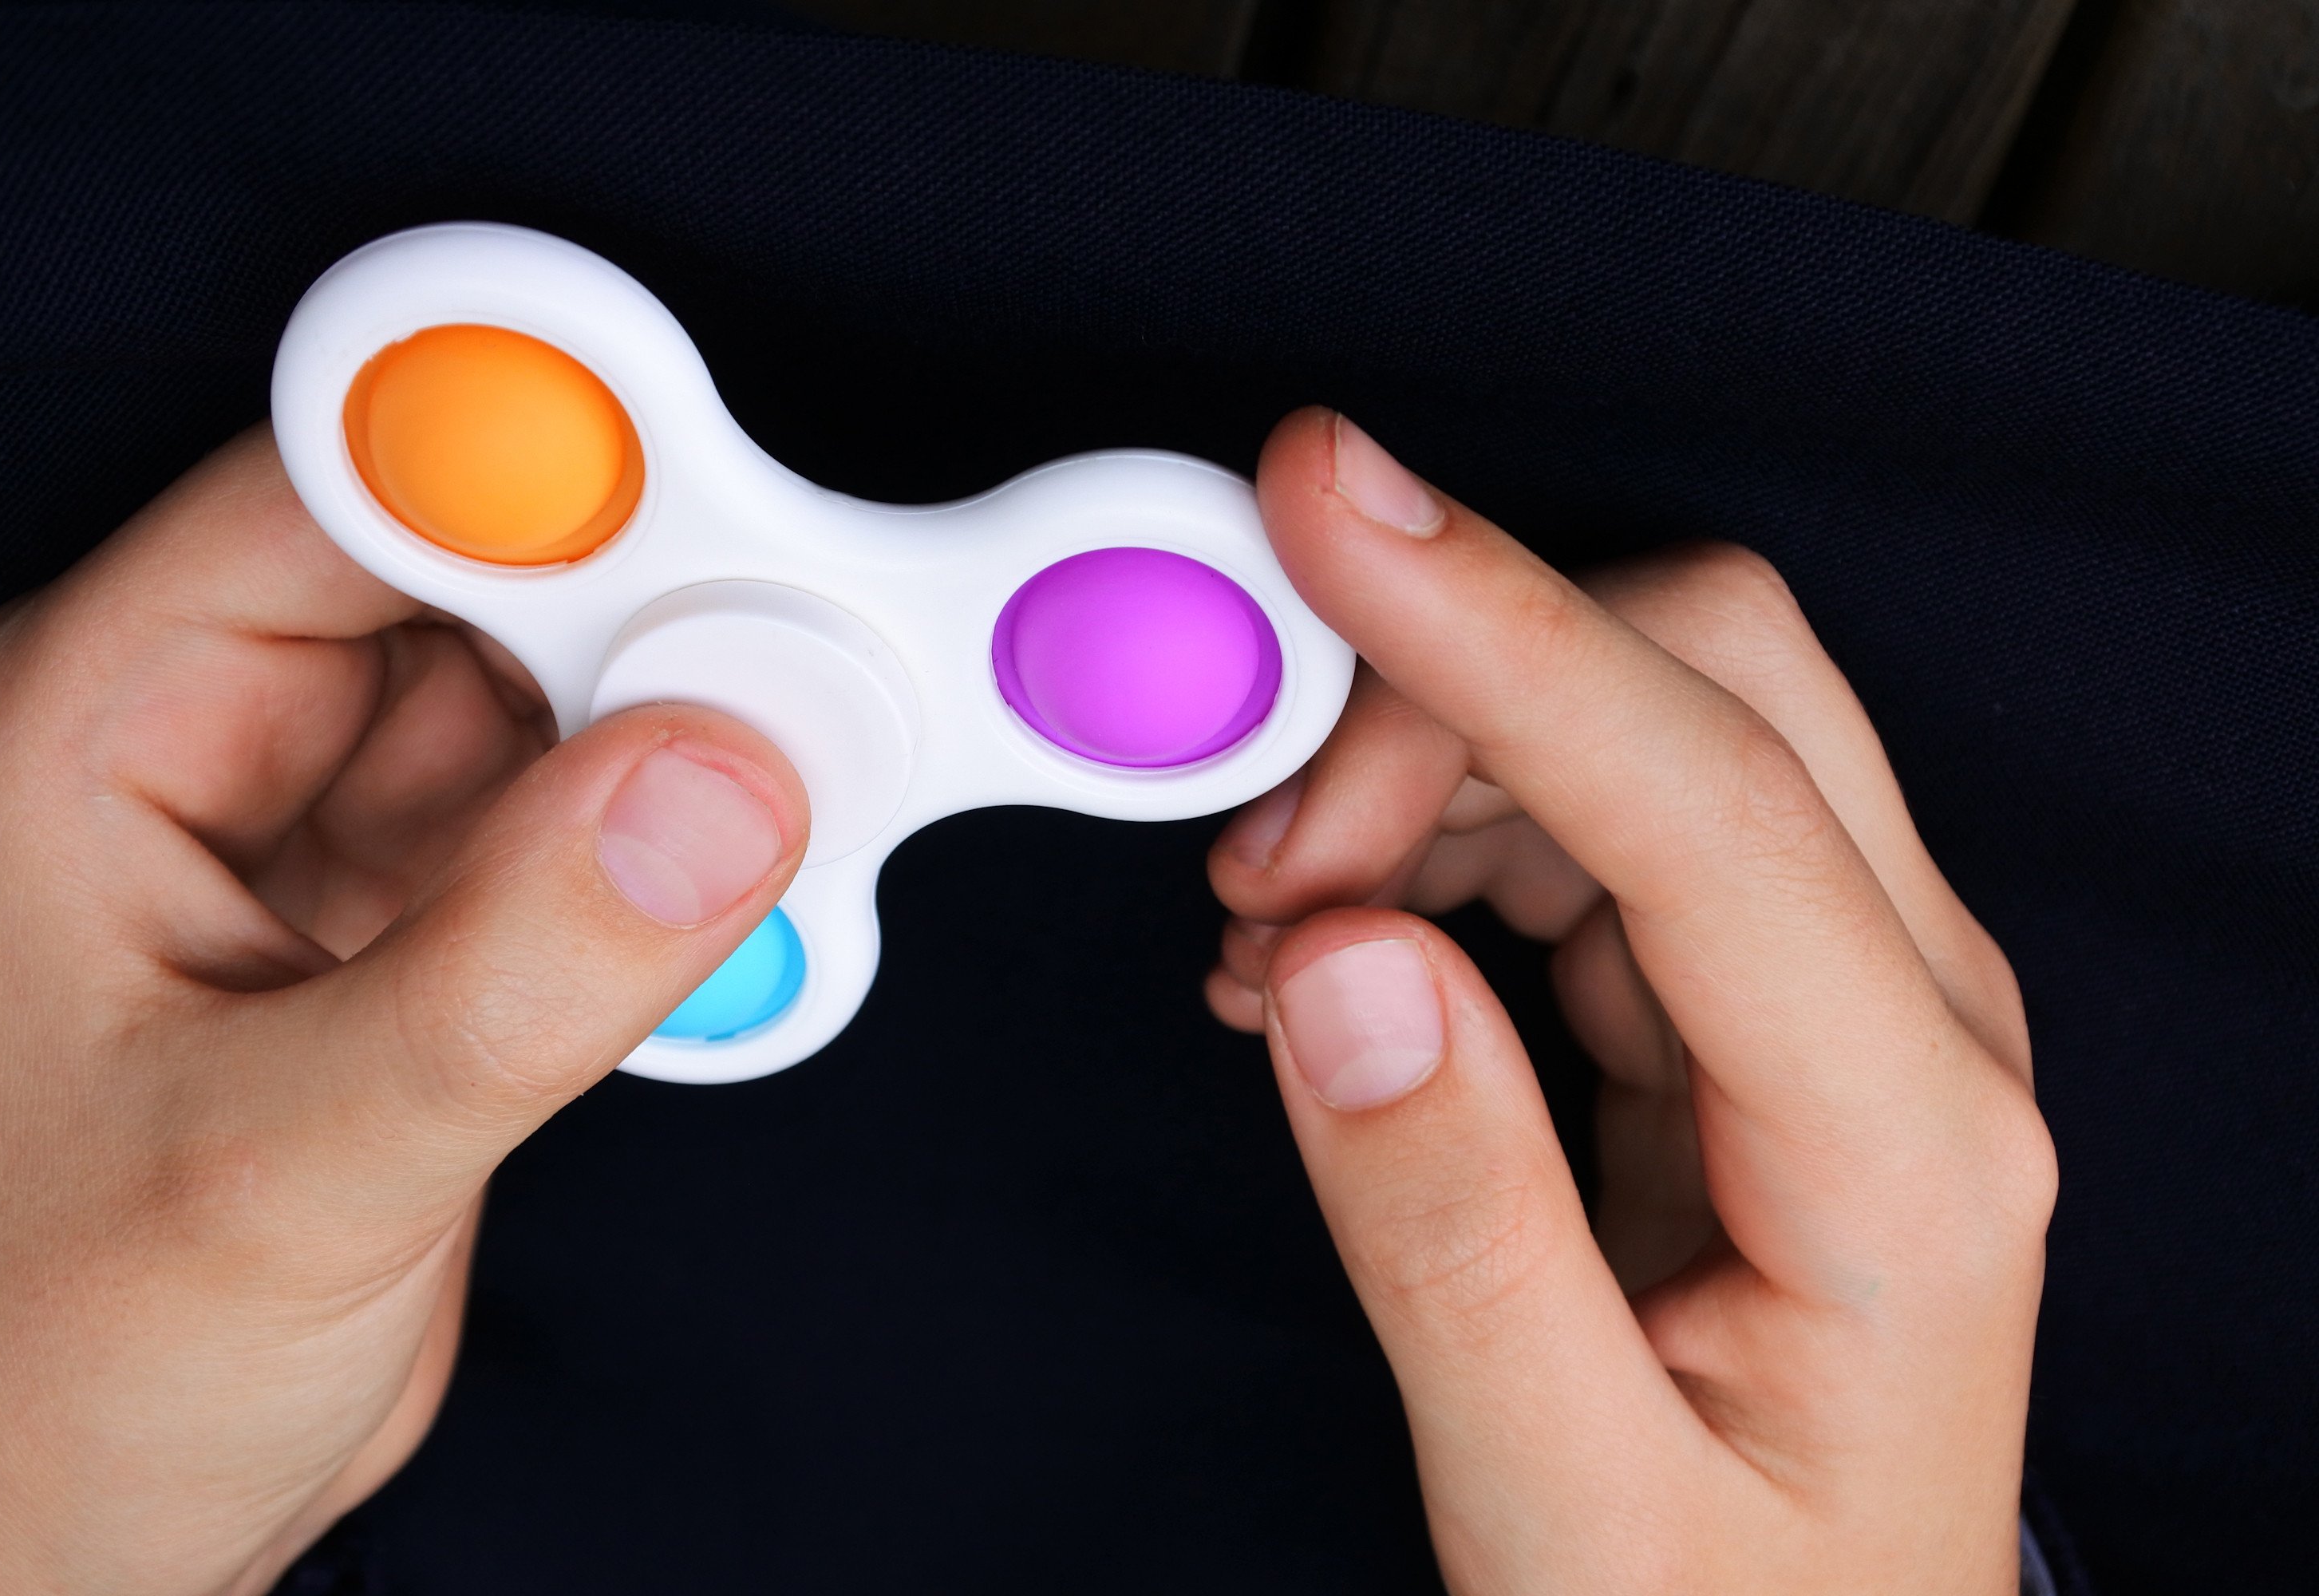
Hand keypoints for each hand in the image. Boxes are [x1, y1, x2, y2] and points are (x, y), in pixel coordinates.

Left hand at [0, 430, 808, 1593]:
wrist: (87, 1526)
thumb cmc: (55, 1371)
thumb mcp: (277, 1177)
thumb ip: (503, 980)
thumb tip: (722, 782)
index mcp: (109, 719)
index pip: (347, 493)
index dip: (546, 479)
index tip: (733, 529)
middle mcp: (237, 735)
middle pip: (503, 569)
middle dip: (671, 618)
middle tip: (820, 694)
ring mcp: (362, 825)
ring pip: (589, 687)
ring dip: (714, 740)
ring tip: (812, 811)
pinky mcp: (462, 914)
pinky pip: (625, 821)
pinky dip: (714, 859)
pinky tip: (757, 926)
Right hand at [1208, 410, 2051, 1592]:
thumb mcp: (1563, 1507)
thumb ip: (1451, 1233)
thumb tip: (1337, 958)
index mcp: (1909, 1153)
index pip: (1711, 801)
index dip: (1499, 630)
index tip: (1324, 501)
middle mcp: (1915, 1023)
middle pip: (1713, 680)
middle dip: (1449, 690)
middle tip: (1247, 847)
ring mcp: (1846, 992)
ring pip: (1641, 720)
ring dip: (1425, 764)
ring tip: (1266, 931)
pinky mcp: (1758, 997)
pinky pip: (1599, 814)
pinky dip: (1439, 827)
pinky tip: (1332, 946)